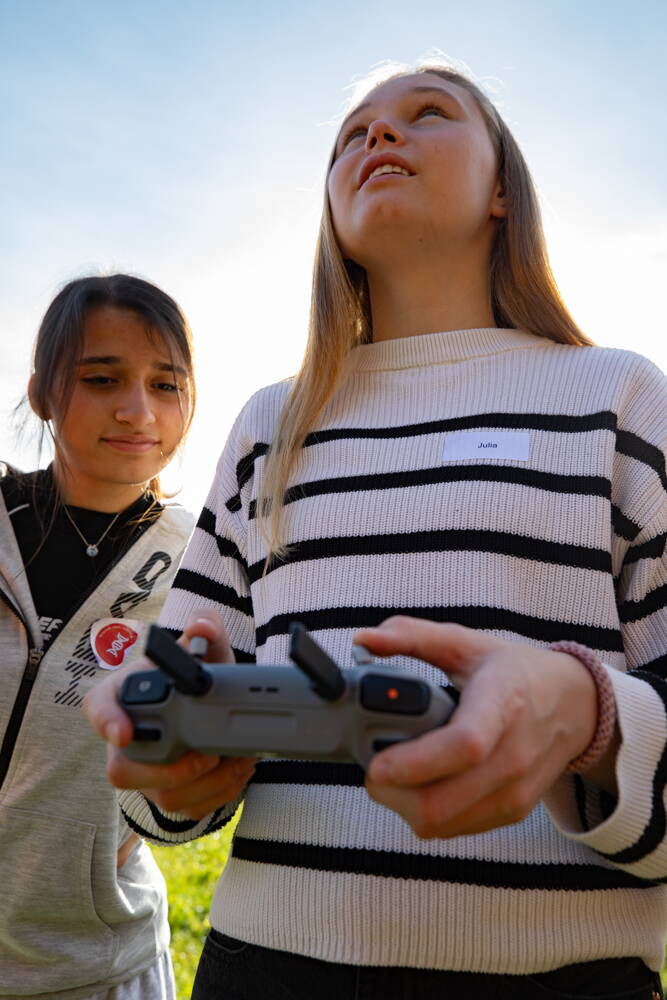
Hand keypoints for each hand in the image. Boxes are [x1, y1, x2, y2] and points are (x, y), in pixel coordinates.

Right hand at [83, 610, 255, 819]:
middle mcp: (124, 740)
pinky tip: (239, 770)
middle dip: (171, 769)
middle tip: (208, 753)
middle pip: (124, 770)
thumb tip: (203, 627)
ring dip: (208, 782)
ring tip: (237, 759)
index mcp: (123, 696)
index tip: (124, 732)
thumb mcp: (204, 651)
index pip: (98, 707)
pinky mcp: (169, 795)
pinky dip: (220, 794)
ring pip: (164, 796)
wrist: (210, 708)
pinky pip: (189, 809)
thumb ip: (207, 631)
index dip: (107, 721)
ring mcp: (144, 774)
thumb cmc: (195, 678)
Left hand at [357, 617, 600, 838]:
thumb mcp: (466, 643)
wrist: (575, 705)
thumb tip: (362, 639)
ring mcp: (516, 790)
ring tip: (393, 777)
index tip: (377, 763)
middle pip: (442, 801)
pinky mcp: (513, 811)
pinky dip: (427, 816)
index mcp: (502, 702)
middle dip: (391, 793)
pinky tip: (420, 786)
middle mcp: (513, 754)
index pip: (465, 745)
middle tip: (373, 768)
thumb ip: (412, 636)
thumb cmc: (515, 671)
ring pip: (442, 823)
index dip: (415, 762)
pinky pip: (455, 829)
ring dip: (403, 807)